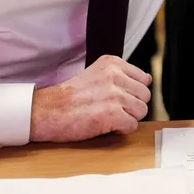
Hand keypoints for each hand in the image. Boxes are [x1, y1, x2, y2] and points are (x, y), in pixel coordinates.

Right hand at [29, 55, 151, 142]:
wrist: (46, 111)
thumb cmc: (69, 98)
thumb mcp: (96, 75)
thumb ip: (119, 76)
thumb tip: (147, 81)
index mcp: (112, 63)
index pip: (144, 79)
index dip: (133, 93)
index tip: (118, 98)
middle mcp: (115, 76)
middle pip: (145, 96)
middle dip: (132, 106)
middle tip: (112, 109)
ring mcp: (114, 94)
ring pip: (141, 111)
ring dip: (127, 118)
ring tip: (108, 117)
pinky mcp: (112, 113)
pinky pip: (132, 125)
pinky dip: (121, 129)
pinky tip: (105, 125)